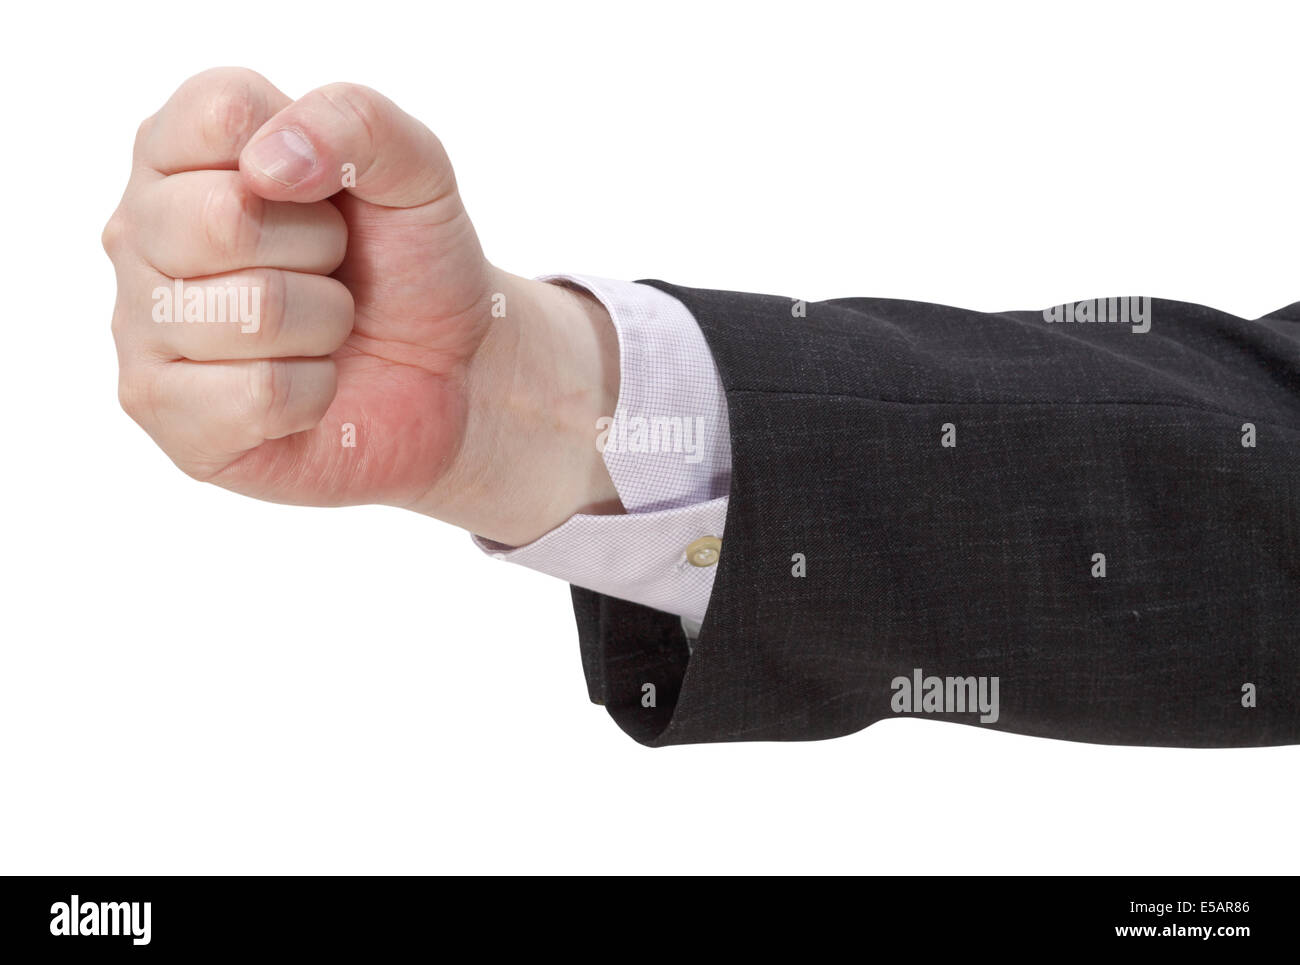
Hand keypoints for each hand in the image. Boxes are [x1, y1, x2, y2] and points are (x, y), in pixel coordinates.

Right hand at [103, 68, 620, 544]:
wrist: (452, 371)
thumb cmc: (411, 262)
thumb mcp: (416, 171)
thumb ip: (355, 121)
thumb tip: (266, 164)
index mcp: (179, 149)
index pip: (222, 111)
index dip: (312, 156)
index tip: (329, 193)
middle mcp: (140, 231)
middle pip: (226, 218)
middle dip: (320, 248)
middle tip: (333, 268)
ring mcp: (140, 325)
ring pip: (252, 313)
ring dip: (326, 323)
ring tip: (324, 327)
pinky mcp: (165, 414)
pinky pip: (258, 395)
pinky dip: (316, 391)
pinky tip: (309, 383)